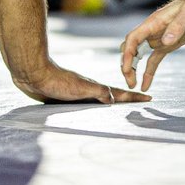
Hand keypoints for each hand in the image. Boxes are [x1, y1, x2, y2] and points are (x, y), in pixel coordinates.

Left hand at [13, 60, 150, 104]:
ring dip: (112, 104)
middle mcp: (90, 90)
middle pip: (113, 97)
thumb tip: (114, 101)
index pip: (120, 94)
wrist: (34, 73)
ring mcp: (79, 93)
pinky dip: (96, 107)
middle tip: (140, 104)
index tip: (150, 98)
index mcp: (97, 89)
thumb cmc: (57, 82)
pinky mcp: (67, 98)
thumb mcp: (82, 88)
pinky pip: (87, 104)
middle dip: (127, 100)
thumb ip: (99, 93)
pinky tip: (91, 112)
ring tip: (120, 110)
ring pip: (100, 101)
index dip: (134, 97)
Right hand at [120, 0, 184, 90]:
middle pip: (131, 48)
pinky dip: (148, 72)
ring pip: (139, 55)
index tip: (126, 68)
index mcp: (153, 23)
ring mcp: (159, 38)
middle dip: (126, 64)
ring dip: (133, 69)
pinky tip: (145, 85)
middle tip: (129, 82)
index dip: (127, 53)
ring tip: (132, 85)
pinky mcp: (168, 44)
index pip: (133, 38)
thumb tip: (165, 42)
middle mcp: (152, 31)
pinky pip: (153, 60)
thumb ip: (178, 26)